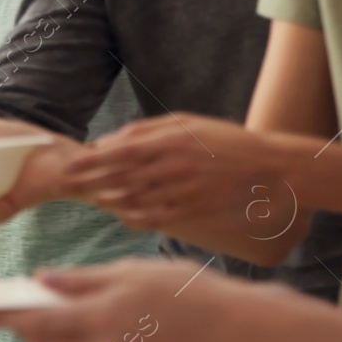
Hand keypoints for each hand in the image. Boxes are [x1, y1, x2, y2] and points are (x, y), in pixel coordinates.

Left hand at [0, 258, 280, 341]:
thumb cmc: (181, 288)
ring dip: (54, 334)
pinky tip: (88, 325)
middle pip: (46, 340)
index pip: (35, 320)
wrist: (231, 327)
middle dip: (20, 325)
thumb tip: (40, 281)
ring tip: (35, 312)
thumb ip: (80, 281)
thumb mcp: (127, 271)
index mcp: (99, 318)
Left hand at [62, 114, 295, 229]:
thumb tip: (109, 140)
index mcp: (171, 140)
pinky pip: (158, 217)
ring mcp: (185, 190)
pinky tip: (125, 217)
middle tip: (70, 183)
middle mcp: (175, 165)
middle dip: (92, 180)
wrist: (271, 167)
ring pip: (137, 198)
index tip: (70, 164)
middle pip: (122, 176)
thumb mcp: (187, 123)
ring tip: (94, 199)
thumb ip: (146, 130)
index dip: (92, 160)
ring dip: (111, 199)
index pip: (120, 150)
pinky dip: (137, 218)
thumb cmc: (224, 140)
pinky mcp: (196, 210)